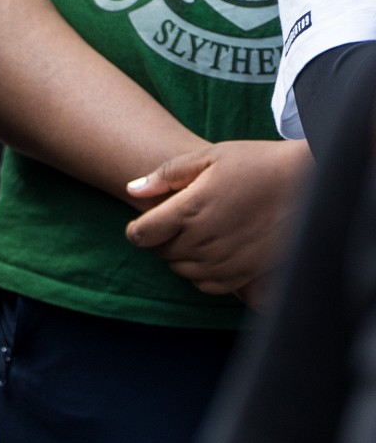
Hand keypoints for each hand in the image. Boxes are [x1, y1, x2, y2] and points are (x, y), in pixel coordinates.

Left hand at [123, 140, 309, 297]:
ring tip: (198, 235)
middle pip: (161, 253)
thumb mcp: (209, 157)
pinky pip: (210, 286)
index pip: (140, 235)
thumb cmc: (257, 163)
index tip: (146, 222)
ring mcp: (226, 259)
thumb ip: (166, 175)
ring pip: (183, 271)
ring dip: (182, 257)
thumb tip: (132, 190)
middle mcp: (204, 240)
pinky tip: (213, 254)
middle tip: (178, 222)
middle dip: (162, 239)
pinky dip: (204, 275)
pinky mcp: (248, 272)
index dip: (137, 228)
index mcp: (189, 210)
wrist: (310, 182)